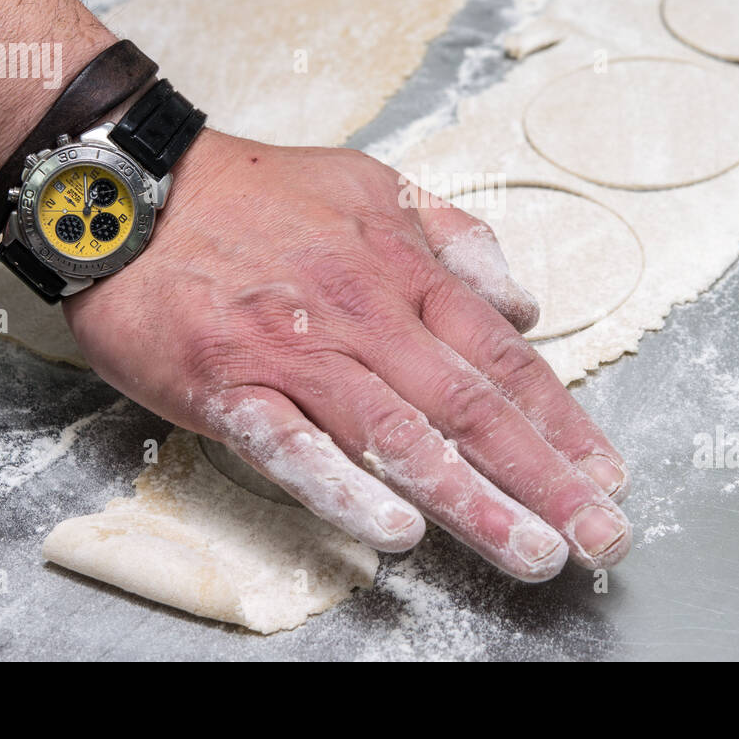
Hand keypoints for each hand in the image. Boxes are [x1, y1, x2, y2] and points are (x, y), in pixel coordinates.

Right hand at [64, 130, 631, 579]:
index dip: (561, 419)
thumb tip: (522, 302)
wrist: (133, 189)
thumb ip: (456, 239)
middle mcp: (362, 315)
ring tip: (528, 551)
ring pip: (397, 436)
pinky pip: (292, 448)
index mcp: (403, 270)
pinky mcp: (228, 386)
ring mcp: (294, 353)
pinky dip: (343, 490)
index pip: (502, 356)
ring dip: (469, 501)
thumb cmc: (257, 195)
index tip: (605, 473)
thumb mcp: (376, 187)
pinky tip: (394, 533)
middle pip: (469, 407)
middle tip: (598, 536)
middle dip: (543, 479)